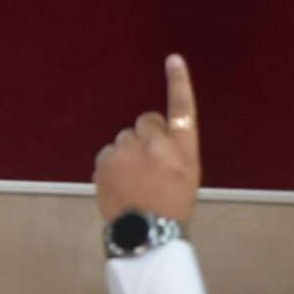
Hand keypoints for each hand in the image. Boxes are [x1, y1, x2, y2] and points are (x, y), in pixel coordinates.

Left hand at [93, 54, 202, 222]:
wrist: (147, 234)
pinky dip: (110, 167)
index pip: (183, 108)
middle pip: (143, 123)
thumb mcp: (188, 175)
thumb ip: (173, 149)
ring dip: (126, 154)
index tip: (173, 59)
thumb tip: (151, 134)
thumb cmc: (172, 207)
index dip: (178, 82)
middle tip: (148, 166)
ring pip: (123, 140)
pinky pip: (106, 155)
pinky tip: (119, 185)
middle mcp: (156, 143)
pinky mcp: (105, 162)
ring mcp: (128, 151)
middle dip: (144, 138)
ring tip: (133, 181)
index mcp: (183, 147)